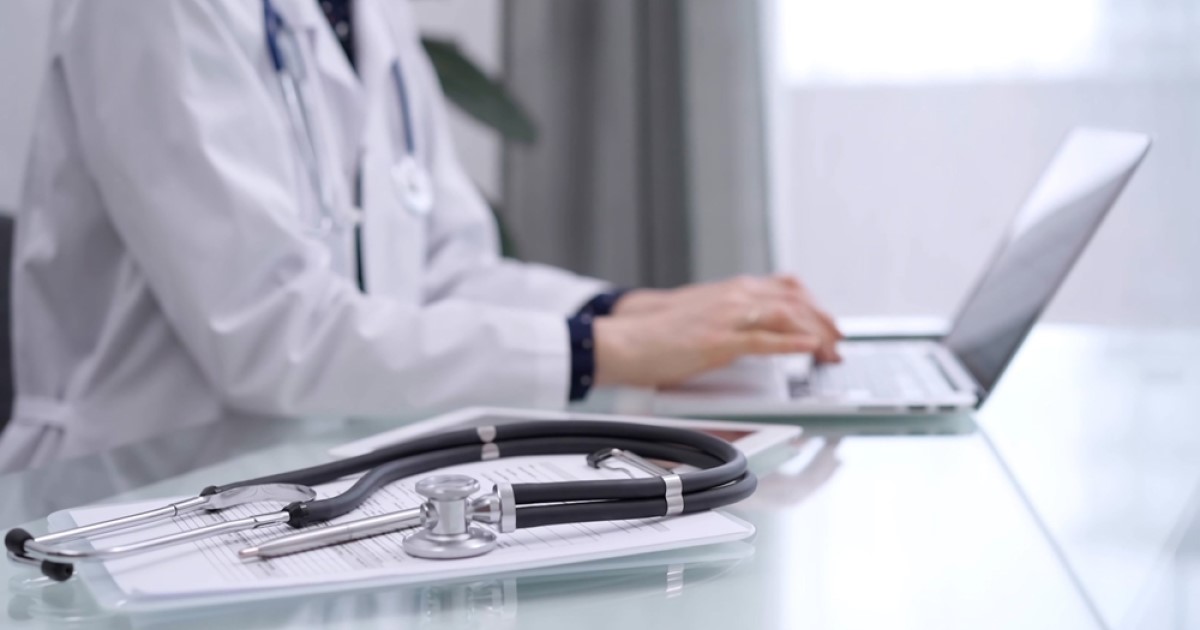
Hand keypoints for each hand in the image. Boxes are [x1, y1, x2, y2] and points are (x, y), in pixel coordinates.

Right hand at [612, 274, 841, 362]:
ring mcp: (727, 316)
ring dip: (816, 334)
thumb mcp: (701, 314)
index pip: (787, 289)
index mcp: (732, 290)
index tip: (827, 324)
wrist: (625, 339)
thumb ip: (730, 317)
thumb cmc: (656, 333)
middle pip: (796, 300)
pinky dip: (793, 343)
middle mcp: (735, 296)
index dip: (814, 307)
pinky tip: (809, 350)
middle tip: (838, 341)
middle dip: (824, 321)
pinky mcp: (718, 341)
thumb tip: (753, 329)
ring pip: (787, 316)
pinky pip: (764, 340)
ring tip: (831, 351)